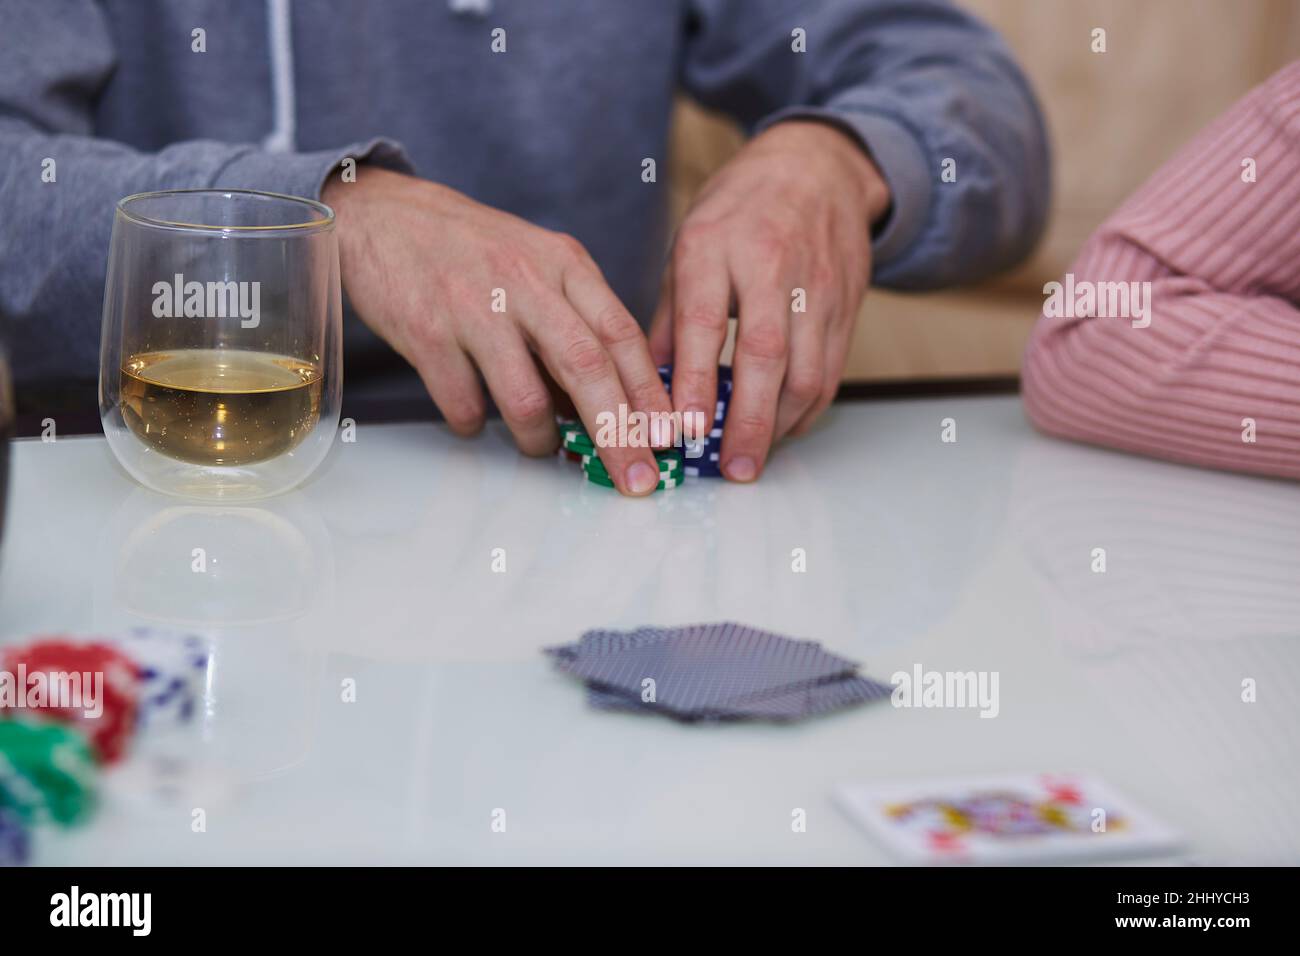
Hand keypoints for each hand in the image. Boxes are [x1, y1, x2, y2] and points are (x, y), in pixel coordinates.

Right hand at [326, 169, 671, 495]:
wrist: (383, 215)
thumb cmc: (471, 250)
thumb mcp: (538, 263)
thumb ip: (577, 319)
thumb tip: (613, 400)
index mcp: (564, 264)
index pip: (622, 336)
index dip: (650, 395)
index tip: (669, 439)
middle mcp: (524, 282)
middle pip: (588, 369)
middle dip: (618, 435)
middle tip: (636, 479)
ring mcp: (473, 308)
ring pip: (526, 399)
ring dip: (540, 440)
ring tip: (540, 447)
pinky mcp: (426, 333)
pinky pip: (464, 405)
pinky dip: (474, 425)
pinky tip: (474, 417)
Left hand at [649, 120, 889, 480]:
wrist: (818, 168)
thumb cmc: (740, 209)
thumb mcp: (689, 245)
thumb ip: (671, 316)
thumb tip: (648, 383)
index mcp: (715, 247)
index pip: (706, 323)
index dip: (697, 381)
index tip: (686, 428)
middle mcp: (770, 266)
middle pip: (766, 355)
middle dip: (750, 421)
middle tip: (734, 468)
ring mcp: (816, 286)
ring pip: (808, 370)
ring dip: (781, 425)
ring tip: (753, 458)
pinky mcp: (847, 306)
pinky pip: (831, 371)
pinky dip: (808, 410)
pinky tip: (784, 429)